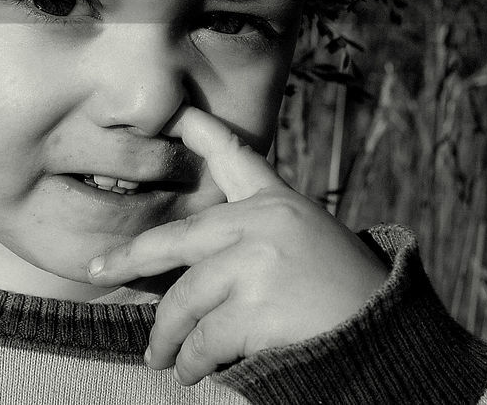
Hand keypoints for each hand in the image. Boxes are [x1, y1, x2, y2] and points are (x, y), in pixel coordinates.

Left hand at [86, 107, 388, 385]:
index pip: (237, 158)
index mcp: (280, 203)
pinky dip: (192, 362)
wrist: (389, 343)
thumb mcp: (311, 243)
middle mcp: (265, 223)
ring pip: (183, 301)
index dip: (204, 133)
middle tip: (97, 272)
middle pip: (175, 240)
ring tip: (159, 358)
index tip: (177, 114)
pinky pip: (202, 339)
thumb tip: (191, 253)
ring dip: (166, 337)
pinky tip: (191, 373)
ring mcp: (258, 264)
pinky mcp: (257, 309)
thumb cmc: (348, 298)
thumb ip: (258, 232)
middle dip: (128, 259)